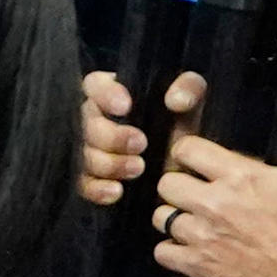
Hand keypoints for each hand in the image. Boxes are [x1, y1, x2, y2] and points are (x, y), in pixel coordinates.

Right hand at [76, 68, 198, 206]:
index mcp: (113, 93)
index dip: (105, 95)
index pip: (95, 85)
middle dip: (112, 136)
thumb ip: (189, 88)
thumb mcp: (192, 102)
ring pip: (86, 156)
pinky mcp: (95, 180)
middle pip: (88, 125)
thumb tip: (176, 99)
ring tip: (139, 168)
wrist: (187, 169)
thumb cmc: (183, 127)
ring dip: (110, 164)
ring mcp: (93, 151)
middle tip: (141, 143)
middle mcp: (97, 120)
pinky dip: (98, 189)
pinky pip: (84, 185)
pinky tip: (117, 191)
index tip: (126, 107)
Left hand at [148, 122, 276, 276]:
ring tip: (189, 221)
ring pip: (160, 217)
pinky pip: (161, 252)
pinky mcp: (198, 265)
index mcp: (239, 176)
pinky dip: (170, 249)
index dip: (186, 152)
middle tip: (190, 192)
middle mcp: (214, 203)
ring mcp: (202, 236)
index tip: (191, 159)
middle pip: (166, 183)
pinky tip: (185, 247)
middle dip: (177, 185)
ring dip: (174, 217)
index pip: (187, 149)